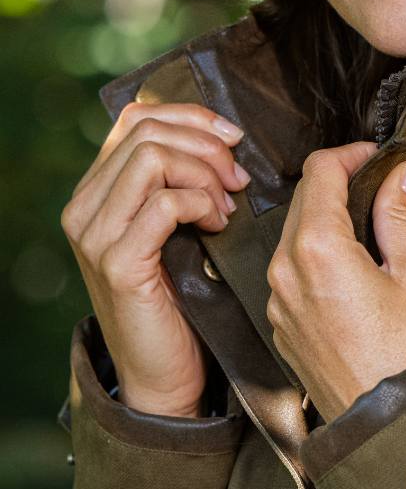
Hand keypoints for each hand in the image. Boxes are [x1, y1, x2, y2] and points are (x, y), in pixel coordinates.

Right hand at [61, 101, 250, 417]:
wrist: (166, 372)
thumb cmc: (182, 296)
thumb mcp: (176, 226)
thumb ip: (179, 180)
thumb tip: (223, 134)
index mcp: (96, 191)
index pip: (136, 117)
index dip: (191, 116)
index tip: (233, 138)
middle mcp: (84, 208)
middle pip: (147, 130)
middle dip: (206, 145)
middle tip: (238, 179)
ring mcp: (95, 235)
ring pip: (153, 157)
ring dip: (206, 173)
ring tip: (228, 206)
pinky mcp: (117, 262)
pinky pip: (164, 203)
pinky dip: (202, 204)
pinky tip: (218, 226)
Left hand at [265, 141, 405, 420]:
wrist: (390, 424)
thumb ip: (399, 215)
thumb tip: (403, 173)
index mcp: (319, 249)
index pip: (320, 173)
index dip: (350, 154)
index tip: (377, 157)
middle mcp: (285, 270)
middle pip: (301, 199)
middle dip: (337, 182)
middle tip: (376, 182)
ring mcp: (278, 300)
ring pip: (291, 234)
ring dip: (323, 216)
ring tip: (365, 220)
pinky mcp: (281, 323)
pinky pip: (289, 269)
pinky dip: (313, 251)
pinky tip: (348, 260)